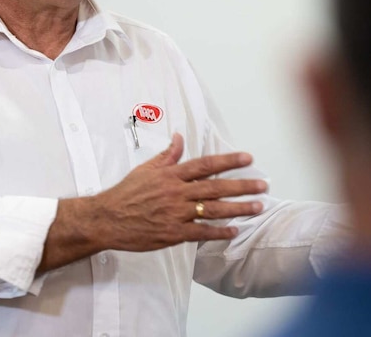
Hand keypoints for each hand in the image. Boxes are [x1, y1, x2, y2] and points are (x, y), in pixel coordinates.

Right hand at [39, 133, 266, 270]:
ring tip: (258, 206)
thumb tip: (179, 137)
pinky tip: (234, 231)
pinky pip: (201, 232)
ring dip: (238, 208)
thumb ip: (167, 155)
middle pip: (215, 188)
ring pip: (213, 210)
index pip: (205, 165)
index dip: (228, 161)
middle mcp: (176, 193)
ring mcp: (175, 214)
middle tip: (263, 185)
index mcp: (170, 175)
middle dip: (242, 186)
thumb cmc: (126, 193)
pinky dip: (218, 232)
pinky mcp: (172, 233)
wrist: (107, 218)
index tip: (247, 158)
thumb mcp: (146, 169)